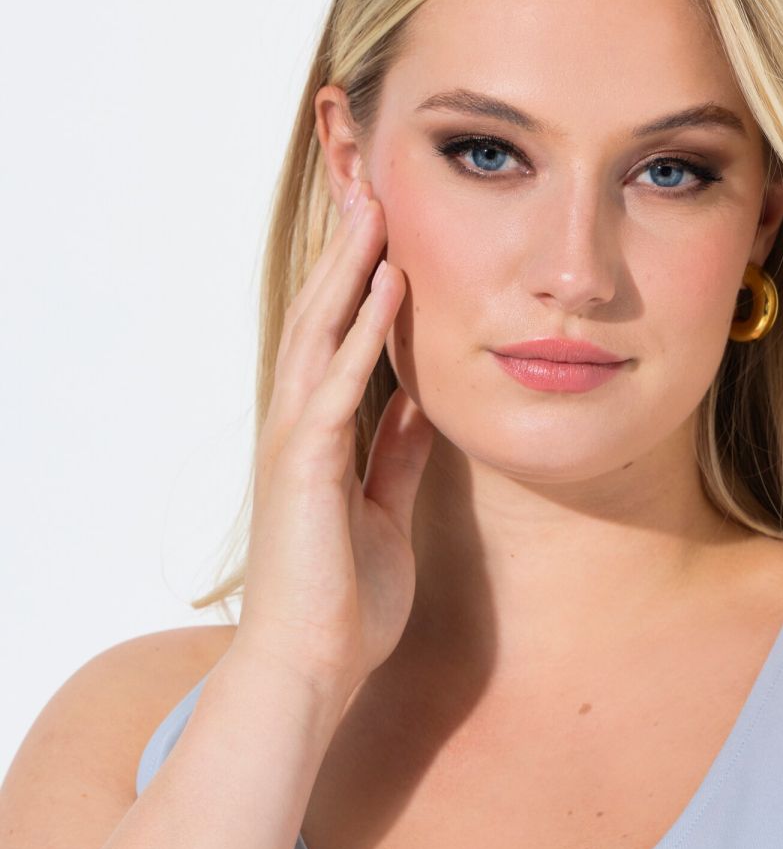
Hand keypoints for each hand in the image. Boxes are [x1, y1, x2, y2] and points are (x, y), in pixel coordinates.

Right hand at [236, 173, 434, 709]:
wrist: (311, 666)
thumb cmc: (344, 602)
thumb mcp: (385, 511)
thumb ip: (396, 456)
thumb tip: (420, 406)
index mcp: (320, 437)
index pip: (340, 340)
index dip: (360, 282)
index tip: (390, 230)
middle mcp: (299, 426)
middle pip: (323, 318)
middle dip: (348, 251)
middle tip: (374, 182)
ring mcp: (296, 442)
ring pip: (321, 333)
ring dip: (350, 267)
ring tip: (377, 205)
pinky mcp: (305, 466)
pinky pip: (337, 384)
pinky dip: (362, 332)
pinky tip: (387, 285)